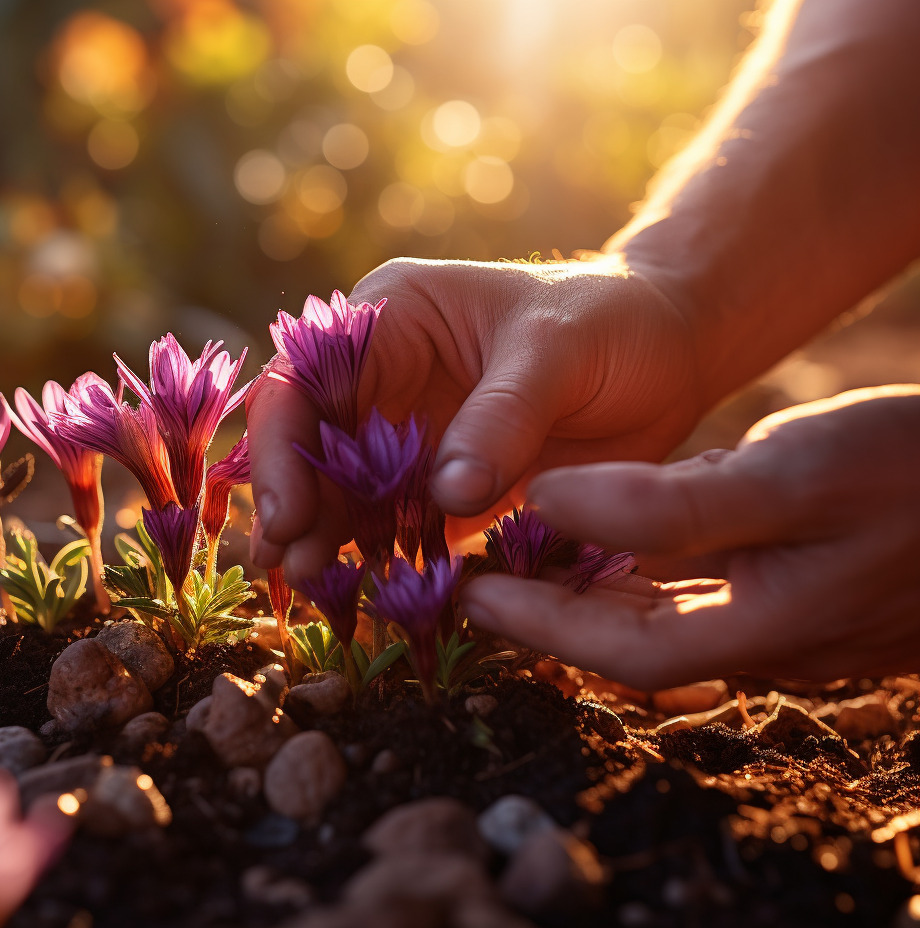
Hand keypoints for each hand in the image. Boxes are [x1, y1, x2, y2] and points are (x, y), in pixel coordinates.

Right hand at [247, 256, 702, 581]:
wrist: (669, 350)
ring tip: (316, 590)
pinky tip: (374, 591)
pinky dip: (384, 557)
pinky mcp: (442, 481)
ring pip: (345, 491)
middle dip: (295, 503)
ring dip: (327, 538)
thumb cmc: (611, 320)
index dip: (284, 444)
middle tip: (291, 569)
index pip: (307, 377)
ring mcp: (411, 431)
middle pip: (312, 443)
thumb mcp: (557, 350)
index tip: (291, 512)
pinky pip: (398, 523)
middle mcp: (385, 373)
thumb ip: (501, 416)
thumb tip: (447, 496)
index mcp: (392, 316)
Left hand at [461, 385, 919, 688]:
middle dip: (552, 618)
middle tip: (479, 580)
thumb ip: (666, 504)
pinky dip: (655, 579)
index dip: (532, 625)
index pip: (612, 648)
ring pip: (671, 625)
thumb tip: (550, 504)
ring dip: (597, 599)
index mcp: (757, 631)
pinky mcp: (817, 597)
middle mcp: (771, 645)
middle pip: (633, 646)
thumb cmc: (919, 471)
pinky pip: (713, 600)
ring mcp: (799, 626)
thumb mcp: (789, 472)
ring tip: (530, 561)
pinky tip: (625, 547)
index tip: (465, 593)